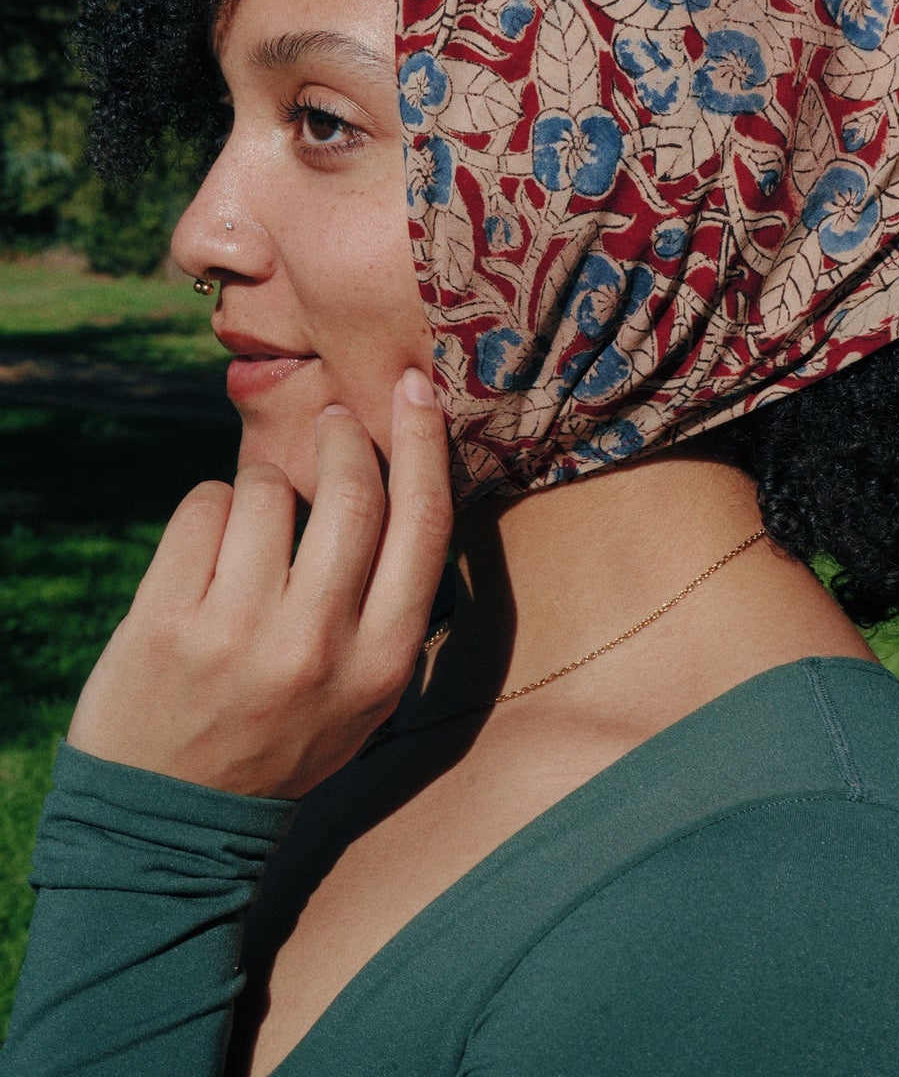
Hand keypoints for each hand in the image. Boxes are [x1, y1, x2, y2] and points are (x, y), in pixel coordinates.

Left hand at [66, 370, 451, 798]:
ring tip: (249, 535)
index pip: (423, 525)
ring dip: (260, 488)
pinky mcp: (167, 620)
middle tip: (331, 425)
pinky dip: (206, 511)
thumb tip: (403, 474)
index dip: (424, 442)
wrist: (167, 820)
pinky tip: (204, 556)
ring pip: (266, 488)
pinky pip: (201, 506)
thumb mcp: (364, 694)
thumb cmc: (279, 735)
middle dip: (341, 440)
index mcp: (382, 662)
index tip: (413, 386)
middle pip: (352, 491)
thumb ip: (389, 602)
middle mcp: (318, 645)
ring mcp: (239, 632)